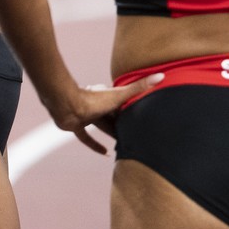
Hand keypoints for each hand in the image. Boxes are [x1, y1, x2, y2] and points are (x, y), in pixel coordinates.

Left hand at [44, 72, 164, 154]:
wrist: (67, 105)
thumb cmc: (94, 99)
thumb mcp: (120, 95)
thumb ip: (139, 87)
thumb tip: (161, 75)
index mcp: (111, 99)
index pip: (126, 107)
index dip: (135, 113)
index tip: (146, 121)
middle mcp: (100, 108)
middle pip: (115, 119)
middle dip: (124, 126)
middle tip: (138, 138)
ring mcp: (88, 117)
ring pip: (102, 128)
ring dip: (111, 135)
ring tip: (125, 146)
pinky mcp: (77, 126)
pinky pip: (86, 138)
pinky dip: (95, 146)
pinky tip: (105, 154)